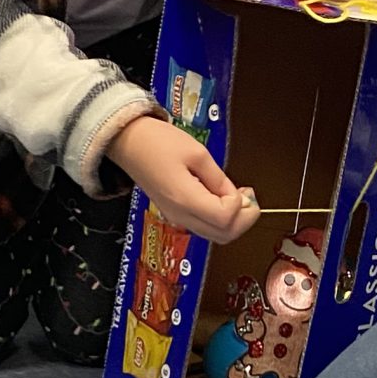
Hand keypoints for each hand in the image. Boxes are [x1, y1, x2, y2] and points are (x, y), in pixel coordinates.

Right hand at [113, 114, 257, 244]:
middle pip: (223, 235)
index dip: (241, 205)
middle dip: (244, 219)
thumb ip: (218, 179)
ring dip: (233, 221)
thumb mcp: (196, 153)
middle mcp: (180, 216)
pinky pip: (204, 226)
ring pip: (215, 235)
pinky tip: (222, 199)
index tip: (243, 188)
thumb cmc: (157, 142)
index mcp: (185, 199)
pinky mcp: (174, 214)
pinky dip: (220, 219)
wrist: (127, 142)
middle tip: (249, 197)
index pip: (225, 218)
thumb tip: (236, 196)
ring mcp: (176, 218)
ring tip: (238, 196)